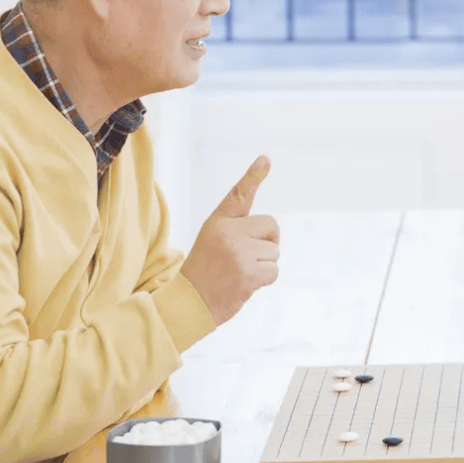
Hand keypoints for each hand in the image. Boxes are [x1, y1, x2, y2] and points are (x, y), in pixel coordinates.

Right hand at [180, 156, 278, 325]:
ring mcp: (239, 253)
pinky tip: (245, 283)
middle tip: (244, 257)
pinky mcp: (248, 273)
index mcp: (219, 221)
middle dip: (267, 242)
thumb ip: (239, 229)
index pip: (239, 194)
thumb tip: (273, 230)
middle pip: (272, 226)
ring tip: (239, 271)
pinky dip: (265, 279)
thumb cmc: (206, 269)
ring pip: (274, 251)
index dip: (254, 175)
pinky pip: (274, 270)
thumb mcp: (214, 239)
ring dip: (263, 264)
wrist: (189, 303)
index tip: (266, 159)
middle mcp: (229, 233)